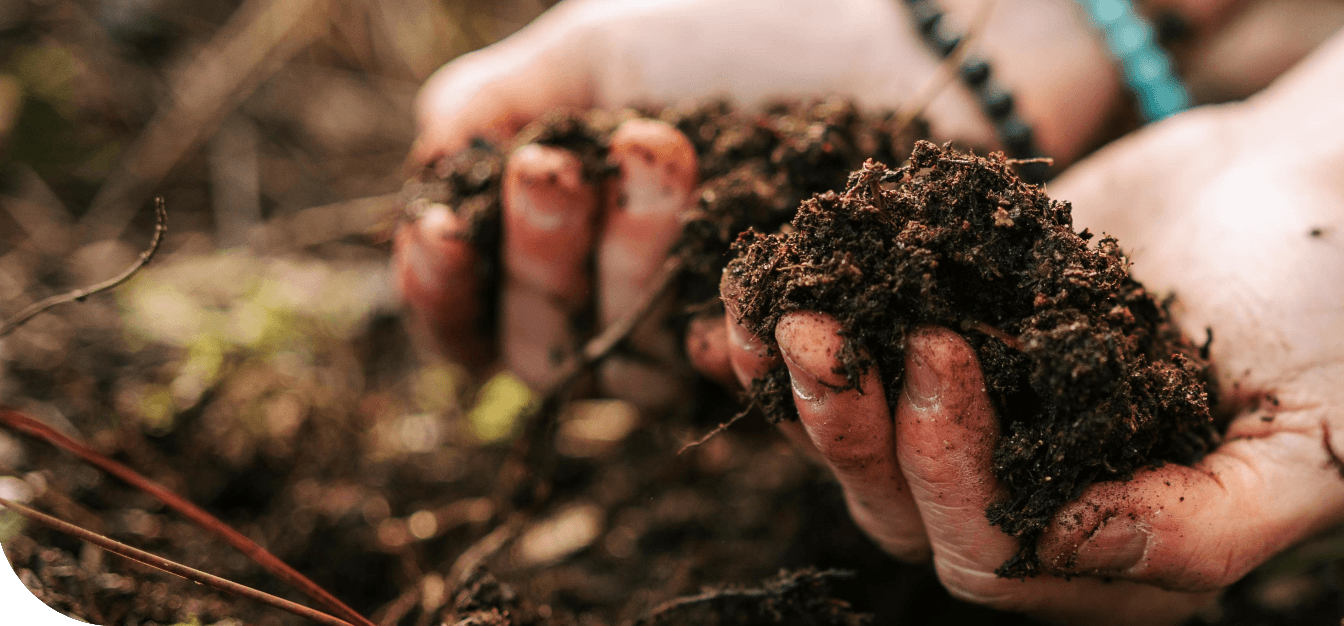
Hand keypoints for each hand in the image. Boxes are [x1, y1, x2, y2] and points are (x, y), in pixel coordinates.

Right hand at [392, 0, 1127, 407]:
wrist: (916, 30)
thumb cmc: (753, 24)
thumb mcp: (602, 46)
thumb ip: (497, 101)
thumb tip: (427, 174)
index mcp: (568, 246)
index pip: (473, 310)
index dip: (442, 289)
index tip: (442, 228)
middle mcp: (639, 312)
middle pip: (549, 345)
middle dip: (545, 251)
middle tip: (559, 163)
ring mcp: (727, 343)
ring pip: (641, 362)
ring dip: (633, 262)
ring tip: (665, 148)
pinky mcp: (817, 363)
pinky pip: (757, 381)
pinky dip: (731, 340)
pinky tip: (724, 300)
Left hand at [689, 105, 1343, 622]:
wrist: (1300, 194)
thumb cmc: (1329, 314)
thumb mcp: (1321, 441)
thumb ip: (1214, 528)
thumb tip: (1061, 546)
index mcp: (1126, 558)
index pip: (998, 559)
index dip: (949, 473)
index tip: (947, 349)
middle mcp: (1046, 513)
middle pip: (910, 519)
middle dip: (858, 432)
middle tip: (828, 329)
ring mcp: (991, 437)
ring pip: (864, 460)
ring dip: (809, 399)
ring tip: (784, 314)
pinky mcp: (951, 358)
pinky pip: (857, 380)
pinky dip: (783, 359)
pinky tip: (729, 316)